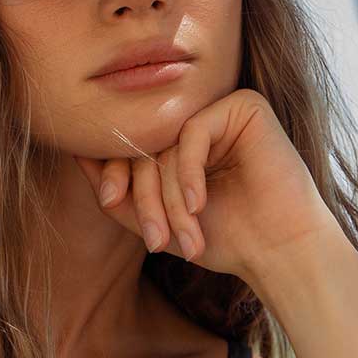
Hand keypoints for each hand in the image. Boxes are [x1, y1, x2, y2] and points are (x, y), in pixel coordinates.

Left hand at [73, 88, 342, 283]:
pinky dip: (189, 173)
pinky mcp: (244, 105)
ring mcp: (221, 108)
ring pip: (168, 141)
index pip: (131, 142)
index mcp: (179, 138)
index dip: (115, 169)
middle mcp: (198, 117)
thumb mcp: (157, 219)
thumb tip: (76, 156)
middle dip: (145, 194)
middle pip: (146, 141)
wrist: (282, 252)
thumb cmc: (225, 239)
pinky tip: (200, 206)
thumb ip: (119, 192)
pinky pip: (193, 131)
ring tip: (181, 238)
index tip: (112, 201)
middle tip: (155, 239)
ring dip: (169, 196)